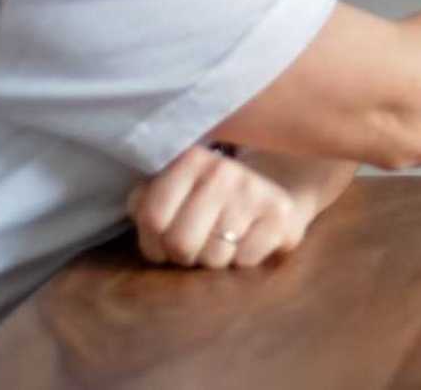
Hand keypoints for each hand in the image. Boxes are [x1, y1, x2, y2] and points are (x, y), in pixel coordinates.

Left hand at [127, 145, 316, 268]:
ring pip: (214, 258)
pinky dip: (242, 260)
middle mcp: (223, 170)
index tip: (162, 244)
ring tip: (221, 243)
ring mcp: (254, 191)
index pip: (152, 218)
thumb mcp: (173, 190)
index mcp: (190, 159)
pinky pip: (245, 261)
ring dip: (213, 260)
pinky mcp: (280, 216)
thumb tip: (140, 214)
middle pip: (181, 243)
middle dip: (183, 256)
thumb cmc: (209, 197)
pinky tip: (247, 241)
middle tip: (193, 249)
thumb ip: (146, 200)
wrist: (276, 187)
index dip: (152, 243)